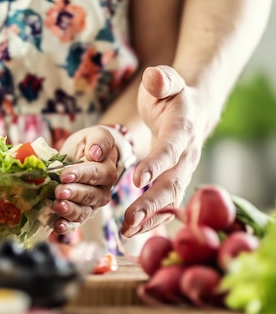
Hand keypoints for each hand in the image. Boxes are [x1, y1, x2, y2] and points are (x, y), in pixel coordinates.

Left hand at [53, 126, 120, 233]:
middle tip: (59, 191)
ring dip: (70, 211)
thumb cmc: (89, 145)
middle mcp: (102, 191)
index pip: (96, 173)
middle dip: (74, 194)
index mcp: (107, 171)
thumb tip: (95, 152)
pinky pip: (75, 223)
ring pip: (84, 211)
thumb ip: (98, 140)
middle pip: (90, 195)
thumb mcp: (95, 135)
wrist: (84, 156)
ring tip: (57, 206)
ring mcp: (91, 205)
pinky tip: (57, 226)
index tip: (65, 174)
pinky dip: (66, 226)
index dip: (81, 174)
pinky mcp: (80, 214)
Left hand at [121, 65, 205, 236]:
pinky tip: (135, 230)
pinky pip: (168, 203)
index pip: (171, 148)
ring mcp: (184, 170)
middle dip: (152, 202)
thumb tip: (155, 77)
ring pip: (171, 197)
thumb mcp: (166, 80)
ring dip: (151, 217)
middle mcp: (188, 154)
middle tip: (130, 220)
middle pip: (173, 182)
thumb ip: (162, 80)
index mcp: (183, 129)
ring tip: (128, 231)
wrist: (192, 109)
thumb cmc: (171, 95)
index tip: (138, 179)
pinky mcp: (177, 180)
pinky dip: (154, 218)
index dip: (157, 163)